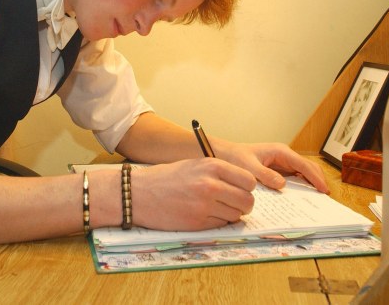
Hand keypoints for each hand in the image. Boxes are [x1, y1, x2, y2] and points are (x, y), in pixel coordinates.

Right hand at [131, 158, 256, 230]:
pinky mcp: (197, 223)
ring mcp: (204, 205)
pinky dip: (217, 222)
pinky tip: (204, 215)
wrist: (140, 193)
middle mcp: (211, 185)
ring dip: (230, 214)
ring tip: (216, 209)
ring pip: (236, 215)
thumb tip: (244, 186)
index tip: (241, 190)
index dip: (247, 188)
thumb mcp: (196, 164)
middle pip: (247, 200)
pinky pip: (221, 225)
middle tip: (234, 204)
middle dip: (244, 205)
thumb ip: (220, 173)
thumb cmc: (168, 178)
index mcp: (213, 166)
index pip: (249, 181)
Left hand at [217, 141, 329, 193]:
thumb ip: (264, 175)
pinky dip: (301, 187)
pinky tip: (303, 199)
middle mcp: (285, 156)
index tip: (324, 190)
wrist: (225, 155)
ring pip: (303, 173)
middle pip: (308, 168)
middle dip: (318, 181)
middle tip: (325, 198)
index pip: (304, 164)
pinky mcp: (278, 170)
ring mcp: (283, 163)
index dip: (315, 178)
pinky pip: (294, 178)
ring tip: (318, 201)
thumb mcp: (248, 167)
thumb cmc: (235, 158)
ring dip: (311, 185)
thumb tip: (282, 184)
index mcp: (280, 152)